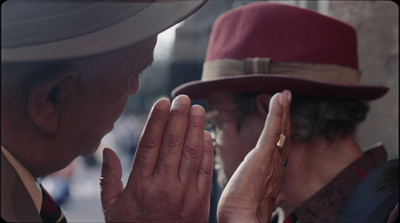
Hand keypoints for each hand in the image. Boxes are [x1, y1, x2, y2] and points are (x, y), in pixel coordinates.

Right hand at [100, 95, 213, 221]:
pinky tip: (207, 134)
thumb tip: (107, 151)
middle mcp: (162, 187)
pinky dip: (207, 150)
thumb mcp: (112, 210)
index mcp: (139, 186)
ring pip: (191, 153)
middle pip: (172, 143)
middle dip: (178, 116)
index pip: (149, 143)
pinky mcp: (200, 203)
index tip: (162, 102)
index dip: (157, 119)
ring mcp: (184, 195)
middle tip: (183, 98)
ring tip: (197, 108)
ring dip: (196, 127)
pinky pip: (205, 170)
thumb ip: (110, 179)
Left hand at [217, 90, 291, 222]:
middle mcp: (276, 166)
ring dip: (283, 111)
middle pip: (284, 137)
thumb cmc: (243, 214)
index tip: (284, 118)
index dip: (283, 132)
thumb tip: (281, 197)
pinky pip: (273, 131)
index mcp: (272, 176)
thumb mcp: (259, 201)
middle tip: (286, 98)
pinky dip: (277, 113)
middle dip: (286, 117)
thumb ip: (272, 196)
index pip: (280, 149)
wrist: (242, 221)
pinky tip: (279, 99)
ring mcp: (271, 160)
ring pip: (280, 131)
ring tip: (284, 95)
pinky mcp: (263, 156)